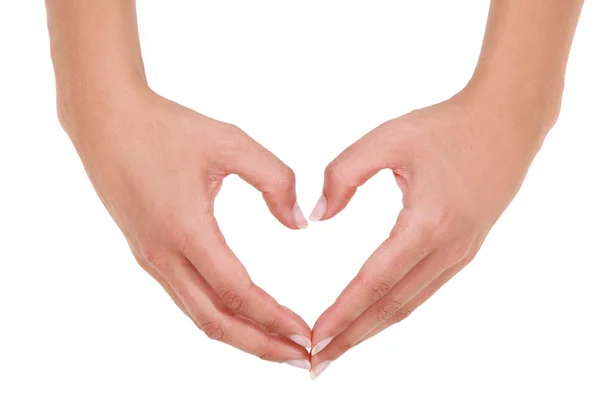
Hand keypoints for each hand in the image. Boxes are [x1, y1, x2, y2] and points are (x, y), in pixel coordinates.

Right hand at [61, 89, 311, 367]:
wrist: (105, 119)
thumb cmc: (167, 126)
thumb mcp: (231, 141)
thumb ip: (275, 180)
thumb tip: (298, 224)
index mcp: (185, 229)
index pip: (237, 292)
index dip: (274, 318)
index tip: (306, 333)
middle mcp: (163, 255)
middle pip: (216, 321)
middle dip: (261, 345)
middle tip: (301, 358)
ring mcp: (151, 258)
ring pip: (198, 315)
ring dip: (241, 335)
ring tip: (277, 344)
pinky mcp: (147, 254)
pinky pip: (186, 298)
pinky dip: (219, 316)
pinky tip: (241, 315)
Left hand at [308, 89, 558, 377]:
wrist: (505, 122)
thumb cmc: (445, 126)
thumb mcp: (388, 138)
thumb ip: (344, 174)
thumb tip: (317, 216)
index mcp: (428, 223)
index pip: (375, 281)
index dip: (343, 312)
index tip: (315, 337)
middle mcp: (448, 248)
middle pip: (392, 306)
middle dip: (353, 336)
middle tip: (317, 361)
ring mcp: (461, 253)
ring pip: (410, 303)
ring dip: (373, 329)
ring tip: (340, 348)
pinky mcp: (464, 250)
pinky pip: (424, 290)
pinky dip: (395, 310)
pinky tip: (375, 317)